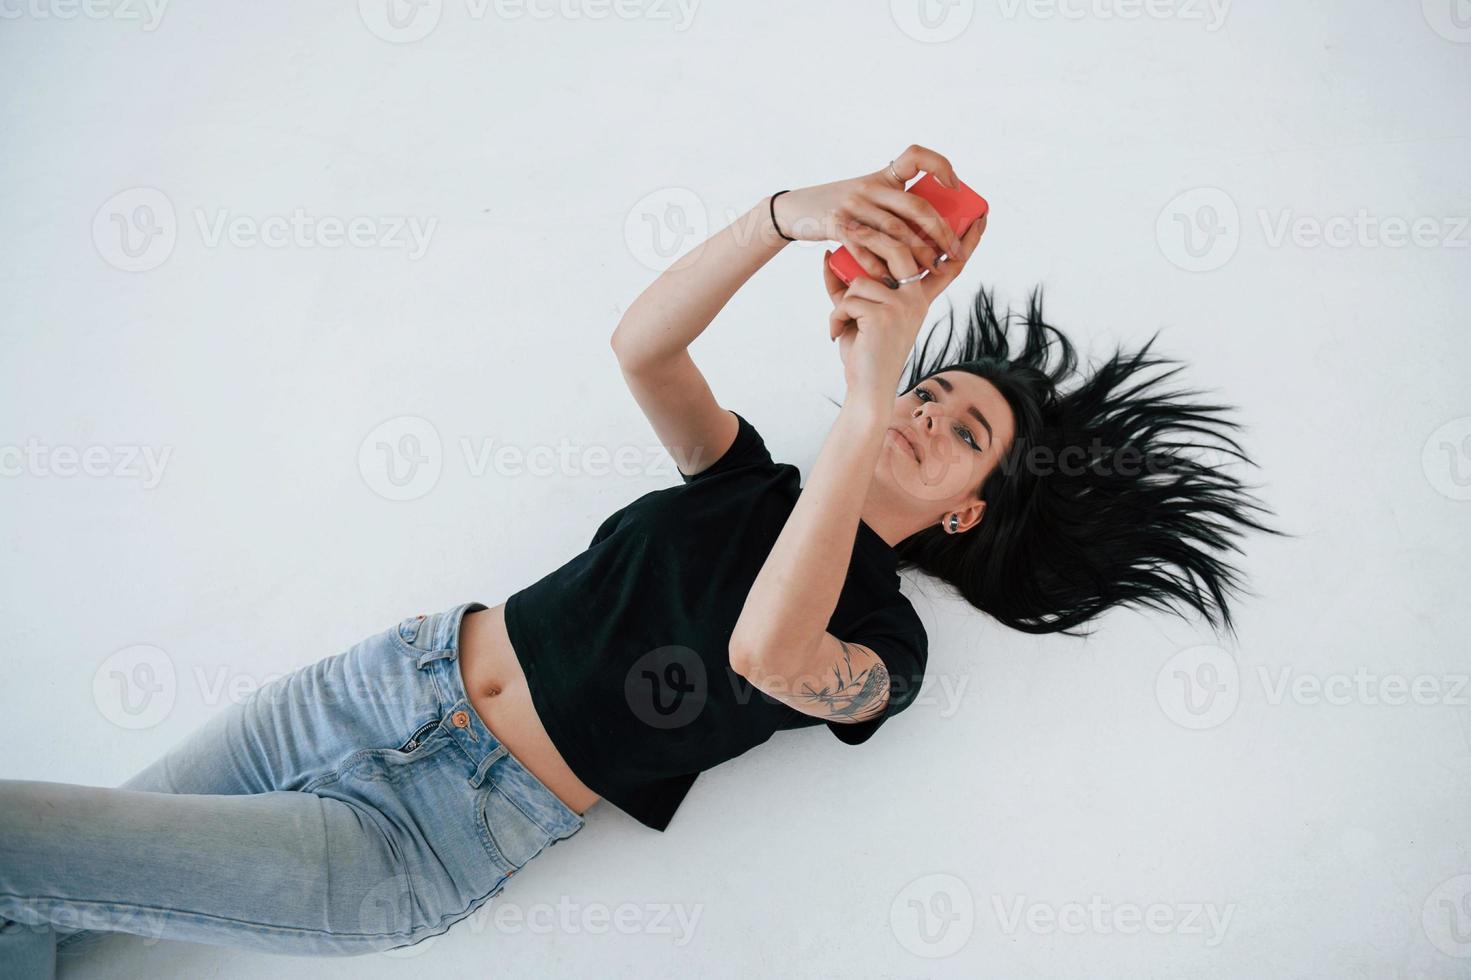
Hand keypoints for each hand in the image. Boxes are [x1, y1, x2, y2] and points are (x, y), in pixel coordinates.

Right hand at [772, 144, 966, 280]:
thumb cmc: (836, 210)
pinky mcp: (835, 224)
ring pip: (895, 231)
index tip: (955, 186)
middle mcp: (869, 188)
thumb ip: (891, 205)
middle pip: (915, 207)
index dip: (940, 166)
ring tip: (932, 270)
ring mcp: (852, 205)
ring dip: (918, 254)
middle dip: (941, 232)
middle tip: (955, 252)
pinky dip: (880, 265)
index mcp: (881, 177)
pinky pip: (864, 247)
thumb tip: (930, 226)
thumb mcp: (865, 197)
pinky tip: (893, 279)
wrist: (793, 211)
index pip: (915, 157)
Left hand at [823, 213, 985, 396]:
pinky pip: (849, 298)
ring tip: (843, 325)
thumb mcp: (856, 311)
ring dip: (843, 302)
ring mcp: (904, 304)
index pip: (947, 265)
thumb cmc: (863, 351)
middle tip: (843, 227)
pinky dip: (836, 316)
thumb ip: (846, 283)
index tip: (983, 215)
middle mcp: (917, 298)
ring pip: (861, 279)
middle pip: (897, 247)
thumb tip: (829, 253)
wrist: (866, 388)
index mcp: (920, 297)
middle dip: (867, 235)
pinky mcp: (885, 313)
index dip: (967, 241)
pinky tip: (838, 335)